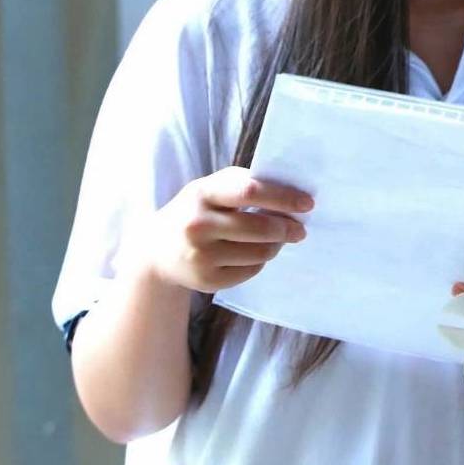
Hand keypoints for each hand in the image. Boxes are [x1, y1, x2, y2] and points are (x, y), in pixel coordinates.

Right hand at [144, 166, 311, 293]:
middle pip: (259, 227)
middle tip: (300, 229)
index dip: (283, 197)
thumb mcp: (208, 189)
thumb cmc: (195, 212)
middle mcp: (198, 224)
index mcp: (202, 193)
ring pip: (260, 252)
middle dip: (287, 228)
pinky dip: (260, 261)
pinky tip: (255, 254)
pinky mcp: (207, 280)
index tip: (307, 203)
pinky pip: (251, 270)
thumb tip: (289, 191)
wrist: (156, 251)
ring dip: (277, 245)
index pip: (250, 191)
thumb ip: (242, 184)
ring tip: (279, 240)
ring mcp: (201, 255)